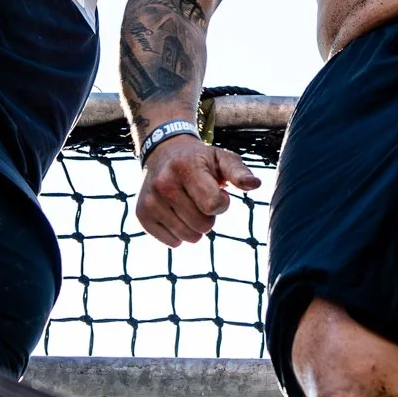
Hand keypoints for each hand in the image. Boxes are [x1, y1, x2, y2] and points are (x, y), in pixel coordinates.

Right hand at [134, 136, 260, 246]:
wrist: (164, 154)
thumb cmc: (201, 160)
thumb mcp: (222, 159)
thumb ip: (239, 173)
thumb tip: (255, 185)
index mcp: (185, 167)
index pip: (214, 205)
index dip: (222, 203)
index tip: (219, 192)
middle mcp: (163, 184)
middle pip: (203, 225)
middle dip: (209, 216)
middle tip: (201, 198)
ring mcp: (150, 201)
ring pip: (188, 237)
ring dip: (196, 227)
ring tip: (190, 205)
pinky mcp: (142, 216)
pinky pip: (172, 243)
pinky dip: (180, 234)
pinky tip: (176, 213)